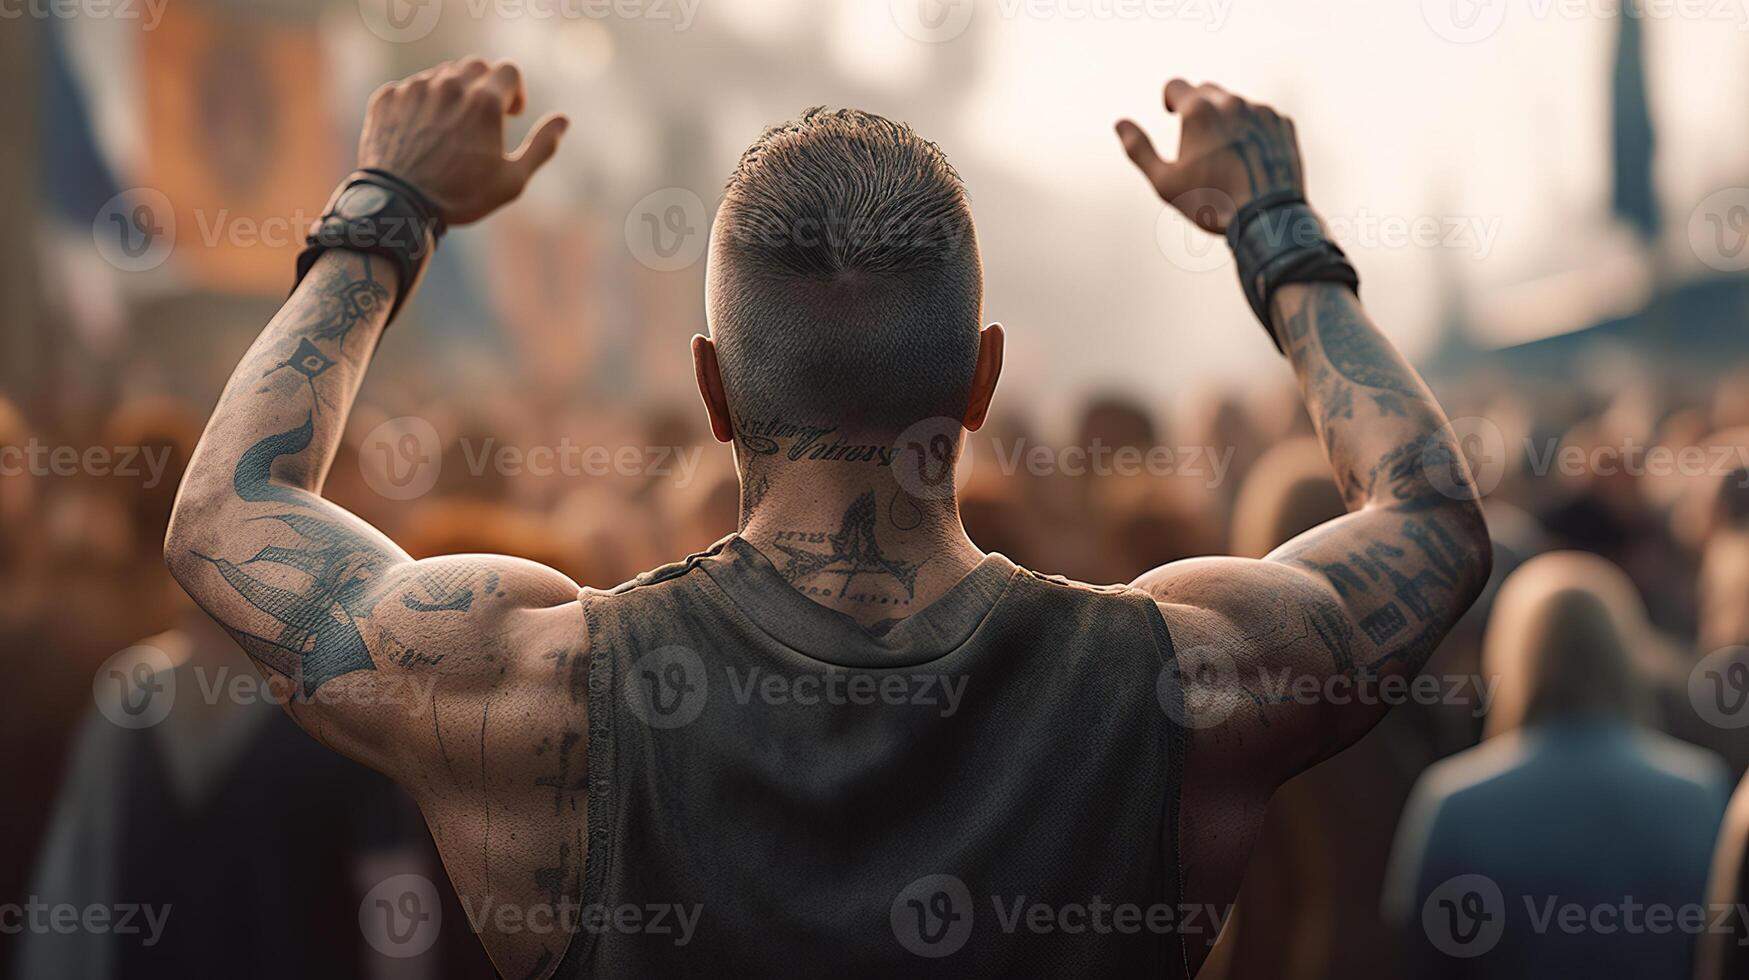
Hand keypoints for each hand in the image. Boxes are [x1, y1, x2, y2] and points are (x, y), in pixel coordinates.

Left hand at [358, 58, 568, 226]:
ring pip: (441, 75)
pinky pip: (410, 88)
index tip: (511, 114)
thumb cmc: (461, 196)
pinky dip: (421, 104)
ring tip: (451, 129)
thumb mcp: (513, 180)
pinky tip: (422, 134)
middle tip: (482, 118)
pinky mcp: (387, 98)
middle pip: (475, 66)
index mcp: (484, 101)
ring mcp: (414, 88)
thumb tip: (564, 121)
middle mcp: (449, 85)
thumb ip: (542, 146)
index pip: (509, 70)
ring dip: (453, 94)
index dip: (516, 91)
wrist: (398, 205)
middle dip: (485, 86)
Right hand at [1116, 80, 1302, 233]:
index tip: (1170, 113)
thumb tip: (1120, 124)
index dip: (1168, 100)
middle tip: (1196, 139)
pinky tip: (1248, 157)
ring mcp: (1261, 111)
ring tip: (1225, 154)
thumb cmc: (1211, 202)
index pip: (1175, 85)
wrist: (1267, 218)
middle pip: (1206, 90)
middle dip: (1197, 107)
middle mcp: (1232, 102)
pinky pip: (1260, 117)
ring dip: (1225, 119)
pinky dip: (1250, 129)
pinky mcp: (1282, 124)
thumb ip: (1139, 149)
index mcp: (1199, 111)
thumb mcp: (1165, 182)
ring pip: (1235, 104)